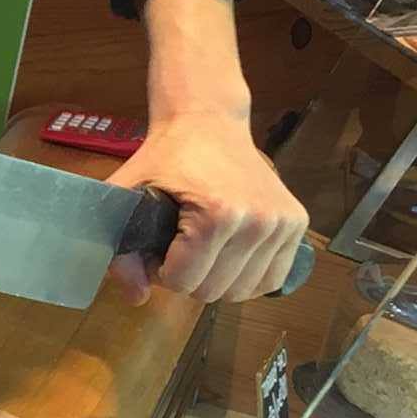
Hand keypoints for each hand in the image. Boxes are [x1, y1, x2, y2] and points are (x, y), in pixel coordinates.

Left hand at [104, 111, 308, 305]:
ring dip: (218, 279)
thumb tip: (135, 297)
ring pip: (244, 291)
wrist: (207, 120)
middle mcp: (256, 222)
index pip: (183, 281)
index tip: (157, 247)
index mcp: (216, 215)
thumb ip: (119, 246)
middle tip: (178, 247)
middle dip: (188, 277)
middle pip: (214, 291)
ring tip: (202, 249)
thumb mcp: (128, 192)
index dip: (162, 270)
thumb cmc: (165, 156)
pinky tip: (230, 255)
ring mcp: (282, 224)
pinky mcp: (297, 223)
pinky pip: (273, 278)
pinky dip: (248, 277)